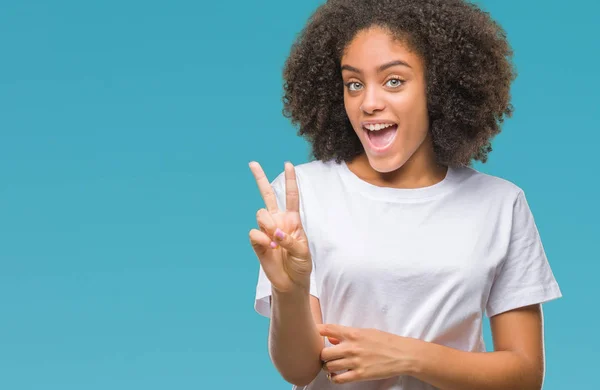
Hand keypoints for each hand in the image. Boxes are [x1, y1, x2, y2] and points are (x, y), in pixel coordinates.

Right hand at [248, 161, 311, 293]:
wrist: (291, 282)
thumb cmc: (301, 265)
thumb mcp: (302, 252)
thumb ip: (289, 240)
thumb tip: (274, 233)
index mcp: (292, 220)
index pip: (291, 196)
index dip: (290, 180)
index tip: (288, 164)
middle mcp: (278, 221)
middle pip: (268, 195)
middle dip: (260, 178)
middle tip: (252, 163)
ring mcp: (266, 230)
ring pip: (261, 214)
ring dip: (268, 226)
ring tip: (276, 243)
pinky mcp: (256, 242)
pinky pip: (254, 233)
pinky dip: (262, 240)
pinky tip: (269, 249)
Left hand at [318, 324, 417, 384]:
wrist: (402, 354)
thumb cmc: (384, 341)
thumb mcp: (365, 332)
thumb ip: (346, 334)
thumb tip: (330, 337)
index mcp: (352, 333)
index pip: (326, 329)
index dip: (315, 331)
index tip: (310, 334)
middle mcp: (351, 347)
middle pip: (323, 353)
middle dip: (322, 355)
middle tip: (325, 356)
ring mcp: (355, 362)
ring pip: (329, 366)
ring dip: (328, 367)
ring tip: (331, 366)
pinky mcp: (360, 374)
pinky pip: (339, 379)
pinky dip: (335, 378)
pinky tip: (337, 376)